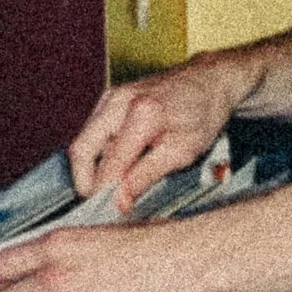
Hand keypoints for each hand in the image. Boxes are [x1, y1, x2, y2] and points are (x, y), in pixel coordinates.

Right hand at [68, 53, 251, 208]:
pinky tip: (120, 164)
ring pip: (84, 141)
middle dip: (86, 182)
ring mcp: (111, 97)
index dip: (107, 193)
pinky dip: (99, 153)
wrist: (210, 80)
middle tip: (103, 202)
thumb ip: (146, 176)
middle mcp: (119, 101)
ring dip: (92, 168)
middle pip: (81, 150)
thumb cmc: (203, 113)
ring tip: (116, 185)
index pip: (110, 165)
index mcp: (142, 114)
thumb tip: (120, 200)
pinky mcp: (109, 99)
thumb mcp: (182, 152)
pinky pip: (92, 132)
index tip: (113, 211)